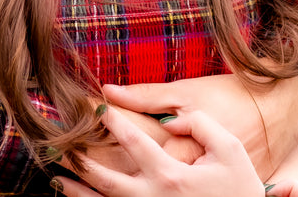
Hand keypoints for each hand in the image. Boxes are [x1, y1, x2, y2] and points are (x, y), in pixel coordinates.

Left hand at [53, 105, 274, 196]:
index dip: (111, 122)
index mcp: (172, 176)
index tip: (95, 108)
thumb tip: (169, 121)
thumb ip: (199, 125)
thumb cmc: (241, 187)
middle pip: (106, 181)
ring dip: (79, 193)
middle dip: (79, 164)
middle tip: (58, 147)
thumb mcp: (230, 148)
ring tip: (56, 179)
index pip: (133, 141)